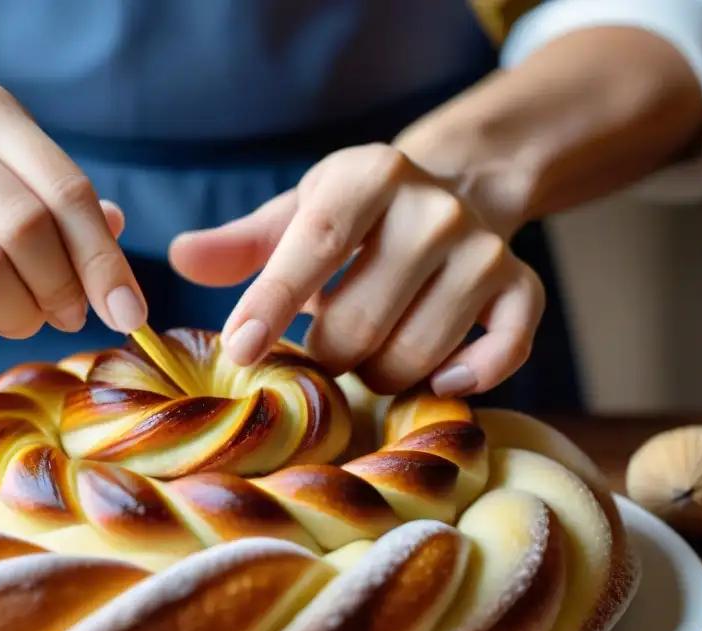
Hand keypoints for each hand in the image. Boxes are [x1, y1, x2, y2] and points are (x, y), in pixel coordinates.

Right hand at [0, 79, 146, 354]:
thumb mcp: (23, 178)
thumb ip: (75, 220)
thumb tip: (122, 297)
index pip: (63, 193)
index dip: (104, 263)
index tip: (129, 314)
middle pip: (19, 236)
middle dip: (57, 292)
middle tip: (65, 315)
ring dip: (12, 321)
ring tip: (17, 318)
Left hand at [169, 142, 543, 397]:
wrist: (457, 189)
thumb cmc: (357, 215)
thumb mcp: (300, 213)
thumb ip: (243, 242)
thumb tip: (180, 257)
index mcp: (370, 177)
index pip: (315, 247)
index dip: (273, 304)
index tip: (240, 352)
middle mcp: (433, 209)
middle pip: (360, 324)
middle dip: (327, 357)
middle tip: (320, 353)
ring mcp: (484, 250)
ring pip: (416, 353)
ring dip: (378, 376)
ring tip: (366, 356)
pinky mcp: (521, 286)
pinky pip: (503, 353)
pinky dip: (468, 378)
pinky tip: (438, 381)